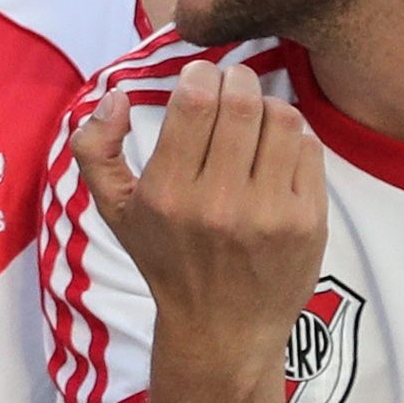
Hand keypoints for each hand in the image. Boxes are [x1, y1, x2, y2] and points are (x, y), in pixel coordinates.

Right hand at [68, 63, 326, 388]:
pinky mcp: (308, 222)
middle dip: (236, 79)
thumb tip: (114, 95)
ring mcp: (269, 213)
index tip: (200, 74)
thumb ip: (94, 149)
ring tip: (254, 112)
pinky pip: (309, 149)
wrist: (223, 328)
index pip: (194, 104)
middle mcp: (219, 204)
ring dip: (267, 102)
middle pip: (241, 104)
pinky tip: (276, 145)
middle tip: (230, 82)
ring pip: (281, 118)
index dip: (201, 74)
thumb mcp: (113, 211)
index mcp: (168, 195)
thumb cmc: (166, 260)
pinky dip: (294, 135)